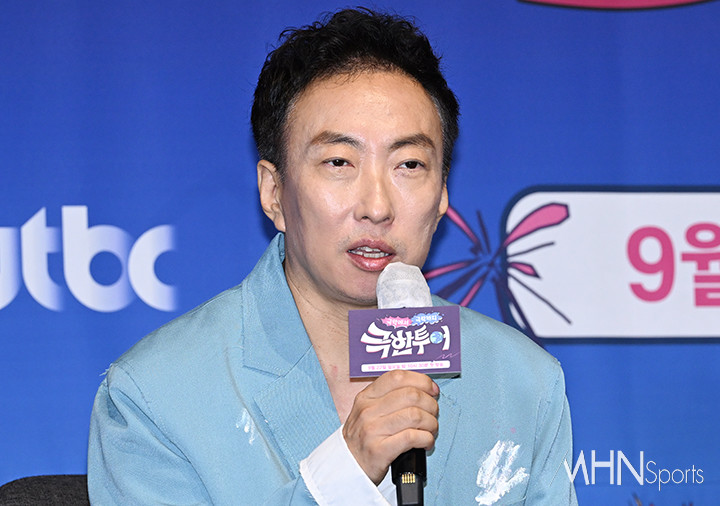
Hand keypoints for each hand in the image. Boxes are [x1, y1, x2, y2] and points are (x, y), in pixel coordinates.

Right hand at [342, 370, 438, 484]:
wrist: (347, 467)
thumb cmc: (364, 439)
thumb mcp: (368, 411)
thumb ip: (390, 398)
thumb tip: (425, 389)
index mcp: (366, 396)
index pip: (397, 377)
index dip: (421, 381)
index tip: (432, 390)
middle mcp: (367, 410)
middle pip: (411, 395)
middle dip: (430, 404)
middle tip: (433, 414)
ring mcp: (372, 430)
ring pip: (415, 415)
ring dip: (431, 423)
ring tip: (430, 430)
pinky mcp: (379, 450)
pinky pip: (412, 437)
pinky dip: (426, 439)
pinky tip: (426, 442)